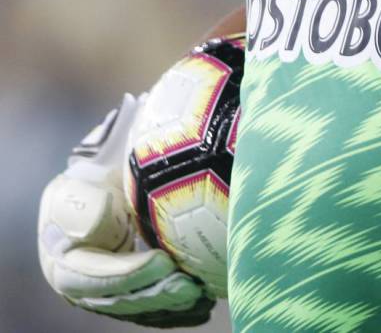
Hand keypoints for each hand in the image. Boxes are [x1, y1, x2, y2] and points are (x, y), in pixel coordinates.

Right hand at [38, 94, 215, 327]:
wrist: (101, 190)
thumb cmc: (93, 184)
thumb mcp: (79, 189)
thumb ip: (82, 208)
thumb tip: (92, 225)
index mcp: (64, 265)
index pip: (98, 278)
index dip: (132, 274)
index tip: (164, 261)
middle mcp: (82, 291)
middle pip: (123, 299)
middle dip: (158, 293)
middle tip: (190, 286)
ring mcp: (106, 297)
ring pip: (141, 309)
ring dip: (171, 306)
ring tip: (201, 295)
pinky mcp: (129, 298)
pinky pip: (152, 310)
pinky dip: (176, 311)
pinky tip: (202, 306)